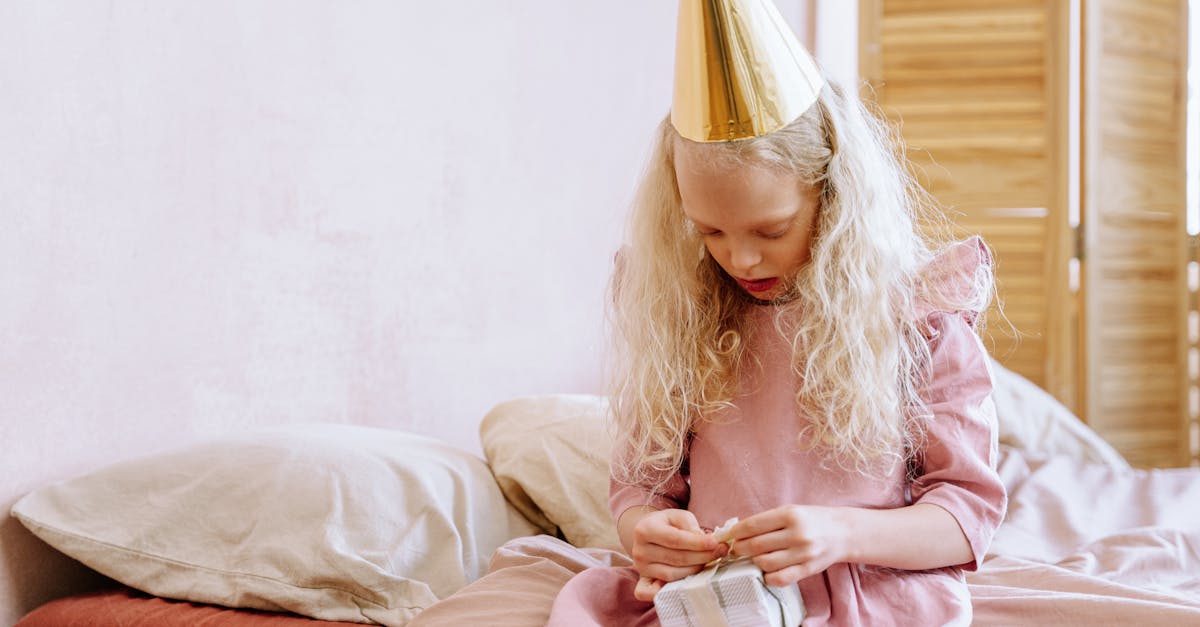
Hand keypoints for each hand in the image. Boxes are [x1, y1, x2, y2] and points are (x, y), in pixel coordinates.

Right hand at [629, 508, 723, 599]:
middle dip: (702, 557)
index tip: (715, 543)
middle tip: (720, 552)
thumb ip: (690, 525)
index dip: (698, 543)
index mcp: (645, 529)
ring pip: (672, 575)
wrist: (647, 533)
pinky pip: (651, 593)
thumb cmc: (666, 524)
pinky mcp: (642, 581)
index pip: (675, 539)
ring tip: (708, 562)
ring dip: (694, 571)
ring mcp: (640, 568)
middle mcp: (639, 550)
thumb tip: (704, 541)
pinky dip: (666, 592)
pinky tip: (683, 585)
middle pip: (676, 558)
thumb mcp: (677, 516)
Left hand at [727, 505, 848, 586]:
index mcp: (790, 515)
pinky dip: (768, 577)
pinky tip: (767, 571)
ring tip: (754, 557)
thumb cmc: (812, 519)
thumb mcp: (791, 511)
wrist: (843, 532)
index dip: (736, 532)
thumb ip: (768, 520)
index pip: (753, 525)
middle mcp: (797, 533)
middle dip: (741, 548)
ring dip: (754, 561)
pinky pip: (781, 578)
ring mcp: (803, 553)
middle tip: (738, 548)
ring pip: (765, 562)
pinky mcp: (808, 569)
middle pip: (756, 545)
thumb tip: (739, 531)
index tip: (729, 535)